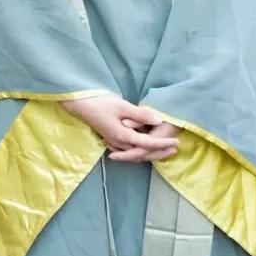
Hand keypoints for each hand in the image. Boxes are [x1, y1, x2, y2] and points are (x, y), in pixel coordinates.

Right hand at [61, 93, 179, 163]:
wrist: (78, 104)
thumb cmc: (100, 102)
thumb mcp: (122, 106)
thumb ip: (141, 114)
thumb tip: (160, 120)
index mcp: (123, 136)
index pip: (148, 143)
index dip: (163, 143)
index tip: (176, 142)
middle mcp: (118, 143)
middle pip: (142, 153)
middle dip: (159, 152)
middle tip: (174, 148)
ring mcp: (112, 142)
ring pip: (134, 152)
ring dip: (149, 151)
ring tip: (162, 148)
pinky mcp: (109, 138)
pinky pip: (127, 149)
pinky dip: (138, 150)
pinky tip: (141, 145)